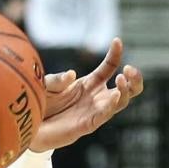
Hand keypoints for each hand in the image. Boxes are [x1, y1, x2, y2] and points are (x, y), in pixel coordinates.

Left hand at [29, 38, 143, 151]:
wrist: (34, 127)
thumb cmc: (43, 104)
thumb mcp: (47, 86)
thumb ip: (57, 79)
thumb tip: (71, 74)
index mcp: (90, 84)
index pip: (109, 67)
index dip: (115, 54)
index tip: (117, 40)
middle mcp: (97, 97)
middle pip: (125, 87)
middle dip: (134, 78)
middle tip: (129, 69)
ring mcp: (94, 111)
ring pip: (121, 102)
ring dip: (125, 91)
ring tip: (121, 79)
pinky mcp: (88, 124)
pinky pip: (105, 115)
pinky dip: (112, 105)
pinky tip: (116, 95)